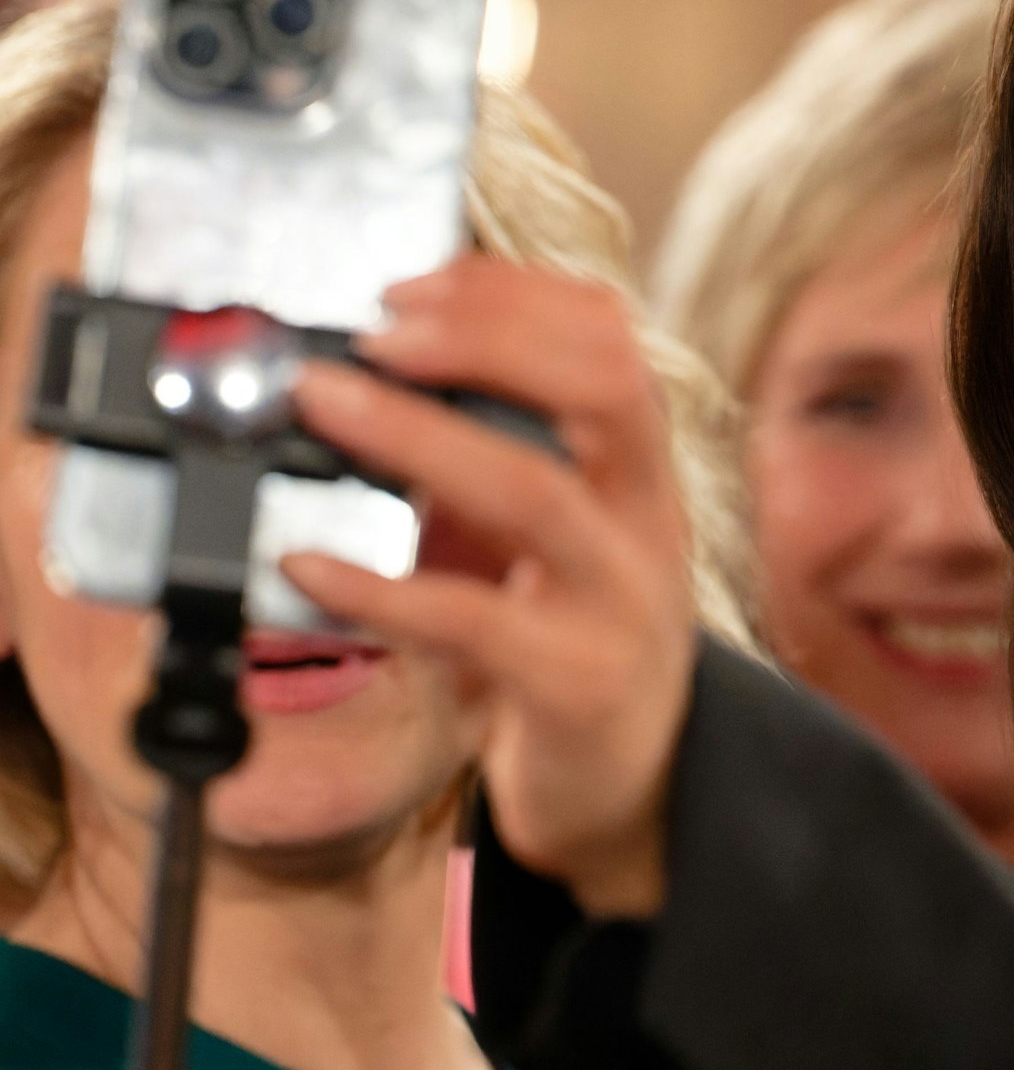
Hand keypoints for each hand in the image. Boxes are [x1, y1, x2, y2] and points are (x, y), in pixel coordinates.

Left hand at [282, 256, 691, 915]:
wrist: (632, 784)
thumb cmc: (573, 641)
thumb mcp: (550, 539)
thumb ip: (492, 463)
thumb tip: (370, 387)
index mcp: (640, 471)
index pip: (611, 341)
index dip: (515, 296)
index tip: (414, 285)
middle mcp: (648, 521)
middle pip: (605, 387)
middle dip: (490, 336)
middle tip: (377, 328)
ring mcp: (620, 601)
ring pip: (536, 493)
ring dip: (419, 435)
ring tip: (322, 402)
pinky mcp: (574, 683)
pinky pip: (471, 621)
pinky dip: (379, 588)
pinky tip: (308, 565)